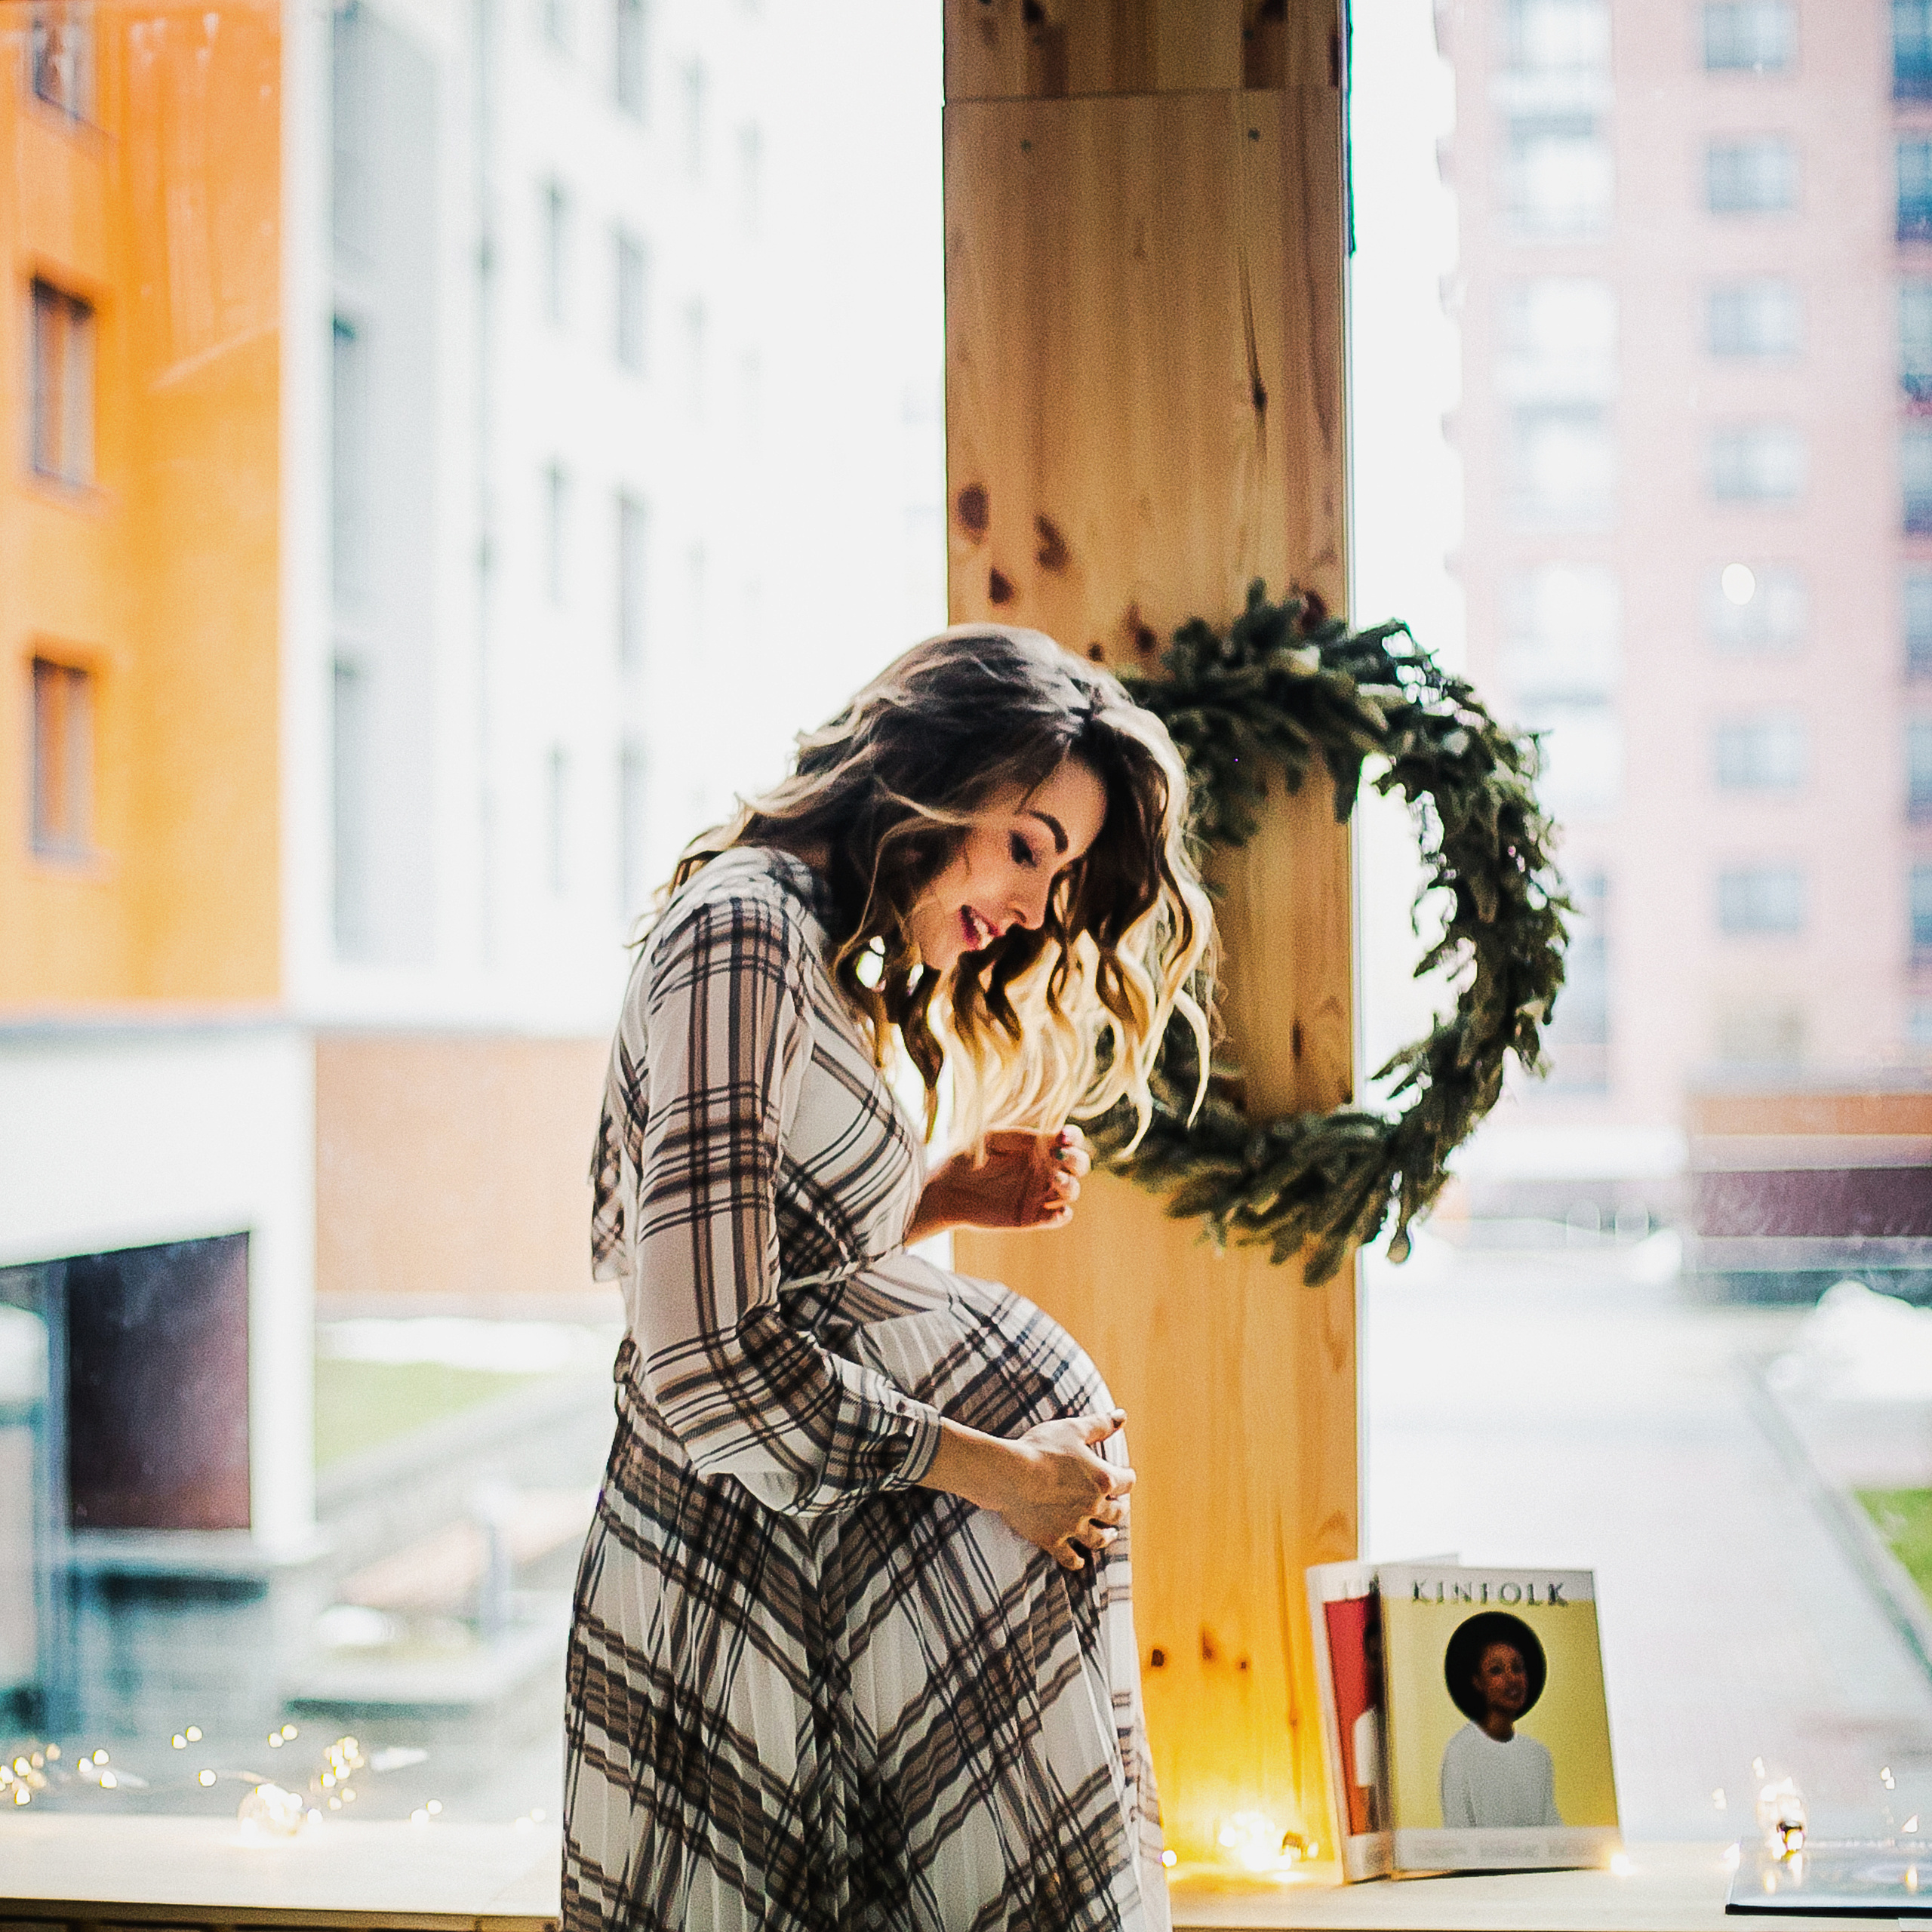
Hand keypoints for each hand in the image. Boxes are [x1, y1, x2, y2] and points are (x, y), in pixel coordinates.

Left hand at [909, 1127, 1090, 1238]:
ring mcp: (1038, 1194)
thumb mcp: (993, 1138)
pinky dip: (1063, 1216)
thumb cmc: (967, 1156)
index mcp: (1037, 1147)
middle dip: (1077, 1160)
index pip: (1069, 1141)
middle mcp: (1043, 1170)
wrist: (944, 1187)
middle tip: (1061, 1157)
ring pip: (1071, 1192)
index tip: (1065, 1136)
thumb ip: (1023, 1137)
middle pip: (1078, 1166)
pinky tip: (1057, 1211)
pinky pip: (1058, 1218)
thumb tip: (1055, 1139)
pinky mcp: (1031, 1217)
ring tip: (1054, 1180)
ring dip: (1070, 1186)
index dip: (1074, 1137)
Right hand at [996, 1410, 1133, 1572]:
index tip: (1126, 1476)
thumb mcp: (1073, 1429)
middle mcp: (1092, 1506)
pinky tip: (1079, 1562)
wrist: (1010, 1474)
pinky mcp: (1052, 1539)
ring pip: (1098, 1539)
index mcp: (1102, 1480)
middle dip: (1120, 1508)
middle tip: (1119, 1507)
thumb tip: (1122, 1416)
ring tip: (1109, 1535)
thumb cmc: (1042, 1447)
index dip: (1128, 1478)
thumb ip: (1100, 1424)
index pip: (1127, 1482)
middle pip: (1116, 1513)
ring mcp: (1072, 1526)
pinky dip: (1076, 1561)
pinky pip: (1069, 1556)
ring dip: (1106, 1537)